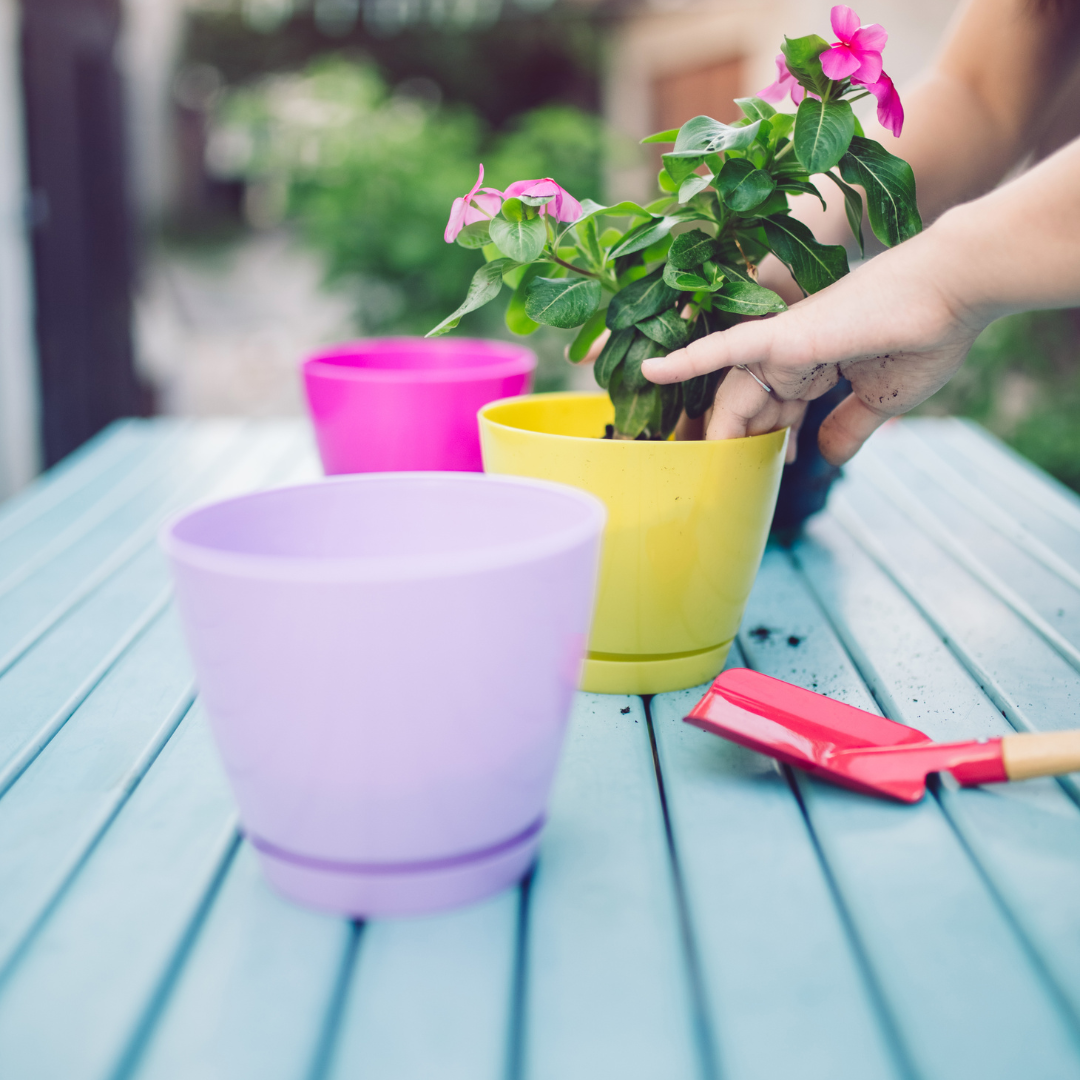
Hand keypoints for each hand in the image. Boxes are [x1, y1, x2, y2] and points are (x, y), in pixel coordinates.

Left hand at [642, 225, 984, 465]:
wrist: (954, 296)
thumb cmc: (925, 340)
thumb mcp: (879, 401)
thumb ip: (847, 428)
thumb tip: (825, 460)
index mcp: (811, 369)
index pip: (770, 415)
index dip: (763, 448)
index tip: (764, 474)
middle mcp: (788, 355)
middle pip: (743, 409)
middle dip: (730, 447)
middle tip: (713, 483)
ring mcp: (781, 344)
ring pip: (731, 397)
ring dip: (716, 434)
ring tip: (690, 466)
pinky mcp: (782, 335)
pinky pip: (723, 348)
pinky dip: (687, 360)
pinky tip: (650, 371)